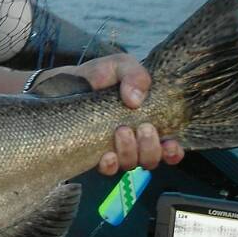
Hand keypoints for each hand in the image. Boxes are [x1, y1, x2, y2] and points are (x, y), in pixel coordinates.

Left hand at [38, 53, 184, 175]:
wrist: (64, 83)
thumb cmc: (98, 75)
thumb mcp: (119, 66)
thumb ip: (134, 75)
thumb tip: (135, 100)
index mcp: (146, 121)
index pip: (168, 147)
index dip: (173, 152)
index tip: (170, 143)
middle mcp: (133, 140)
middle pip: (151, 159)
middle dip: (151, 147)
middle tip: (142, 128)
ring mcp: (113, 149)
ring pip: (132, 164)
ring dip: (131, 151)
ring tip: (121, 131)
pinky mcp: (93, 154)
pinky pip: (108, 170)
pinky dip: (111, 164)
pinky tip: (107, 155)